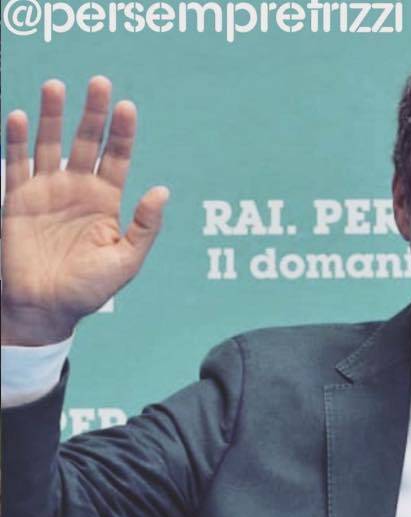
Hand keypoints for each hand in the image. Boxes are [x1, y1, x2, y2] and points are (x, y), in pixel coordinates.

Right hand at [1, 76, 168, 344]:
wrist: (47, 308)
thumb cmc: (89, 289)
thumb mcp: (126, 260)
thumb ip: (144, 226)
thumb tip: (162, 191)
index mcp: (106, 201)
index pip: (117, 158)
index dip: (122, 132)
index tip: (127, 106)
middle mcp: (77, 189)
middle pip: (86, 141)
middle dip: (92, 113)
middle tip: (99, 82)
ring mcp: (47, 191)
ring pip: (50, 144)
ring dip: (53, 116)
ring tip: (58, 87)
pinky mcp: (17, 199)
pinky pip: (16, 164)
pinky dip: (17, 141)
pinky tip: (20, 117)